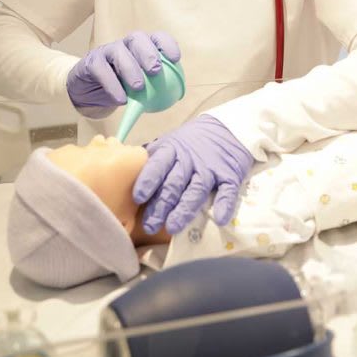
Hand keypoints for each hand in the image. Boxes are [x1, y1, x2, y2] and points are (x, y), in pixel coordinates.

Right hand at [66, 31, 179, 117]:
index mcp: (141, 48)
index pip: (156, 38)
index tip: (175, 59)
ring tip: (139, 87)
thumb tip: (176, 95)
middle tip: (156, 71)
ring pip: (118, 51)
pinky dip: (112, 84)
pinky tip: (121, 99)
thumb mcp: (140, 89)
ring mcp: (106, 51)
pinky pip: (100, 69)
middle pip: (137, 39)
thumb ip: (155, 87)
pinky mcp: (90, 62)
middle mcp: (125, 45)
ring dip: (130, 68)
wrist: (89, 94)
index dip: (167, 44)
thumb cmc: (121, 89)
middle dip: (148, 53)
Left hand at [133, 114, 253, 234]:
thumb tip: (126, 175)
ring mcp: (210, 168)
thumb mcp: (169, 143)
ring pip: (196, 190)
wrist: (226, 128)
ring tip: (173, 227)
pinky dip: (224, 205)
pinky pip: (227, 191)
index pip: (158, 165)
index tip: (138, 197)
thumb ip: (153, 159)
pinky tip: (219, 219)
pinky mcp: (230, 175)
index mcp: (172, 150)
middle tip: (150, 225)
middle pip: (174, 183)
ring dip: (185, 209)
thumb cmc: (190, 142)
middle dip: (161, 205)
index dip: (148, 181)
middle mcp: (190, 159)